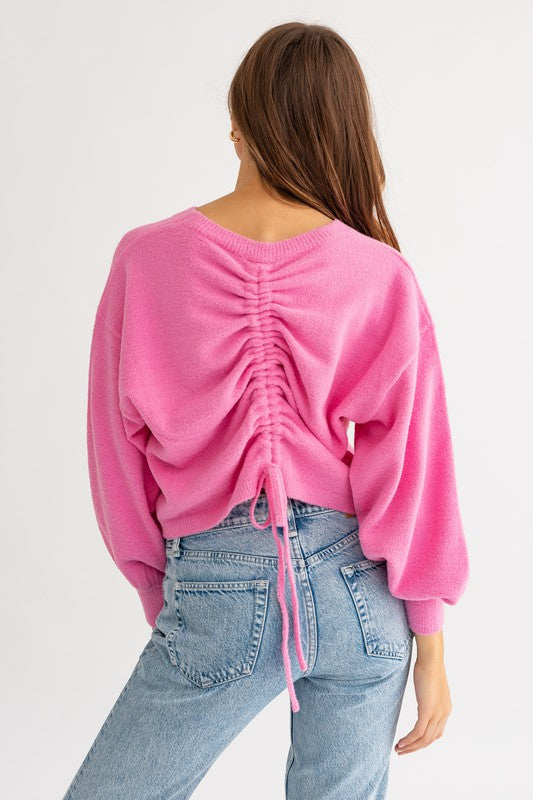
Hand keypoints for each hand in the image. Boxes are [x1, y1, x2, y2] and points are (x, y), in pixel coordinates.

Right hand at [395, 634, 451, 754]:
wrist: (431, 659)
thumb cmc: (428, 666)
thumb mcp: (430, 685)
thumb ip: (428, 695)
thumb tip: (422, 695)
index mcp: (445, 709)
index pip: (435, 732)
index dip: (423, 741)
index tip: (411, 743)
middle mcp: (444, 714)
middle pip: (430, 739)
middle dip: (416, 747)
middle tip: (403, 751)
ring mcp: (437, 714)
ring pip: (424, 739)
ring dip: (411, 747)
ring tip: (398, 749)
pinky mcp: (428, 711)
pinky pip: (418, 732)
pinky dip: (409, 740)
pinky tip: (401, 743)